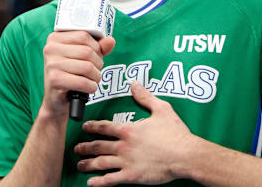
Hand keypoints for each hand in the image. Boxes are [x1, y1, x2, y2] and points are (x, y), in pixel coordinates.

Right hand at [42, 31, 114, 117]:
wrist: (56, 99)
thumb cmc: (70, 74)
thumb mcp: (82, 57)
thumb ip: (98, 47)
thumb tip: (110, 41)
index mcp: (55, 38)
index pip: (84, 36)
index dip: (96, 47)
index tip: (95, 56)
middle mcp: (51, 49)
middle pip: (87, 52)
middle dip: (97, 64)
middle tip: (94, 71)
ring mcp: (51, 64)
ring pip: (87, 67)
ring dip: (96, 76)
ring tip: (91, 80)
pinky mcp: (54, 80)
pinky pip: (83, 82)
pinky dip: (91, 87)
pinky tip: (88, 88)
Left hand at [75, 82, 195, 186]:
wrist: (185, 155)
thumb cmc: (175, 133)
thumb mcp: (162, 109)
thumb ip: (146, 97)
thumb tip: (135, 84)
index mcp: (129, 130)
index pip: (104, 127)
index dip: (92, 126)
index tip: (85, 127)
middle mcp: (124, 145)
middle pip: (98, 146)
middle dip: (85, 147)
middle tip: (76, 148)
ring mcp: (127, 161)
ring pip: (101, 163)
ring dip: (88, 164)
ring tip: (80, 164)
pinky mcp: (132, 176)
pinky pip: (111, 180)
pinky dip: (100, 182)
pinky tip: (91, 183)